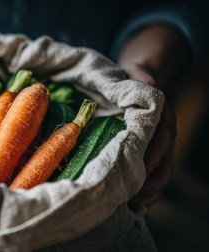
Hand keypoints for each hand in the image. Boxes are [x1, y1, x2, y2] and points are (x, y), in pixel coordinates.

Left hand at [117, 24, 186, 209]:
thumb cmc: (133, 79)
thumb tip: (146, 83)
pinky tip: (136, 203)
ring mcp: (161, 145)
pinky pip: (155, 174)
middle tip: (134, 197)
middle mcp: (165, 133)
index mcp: (161, 117)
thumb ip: (140, 79)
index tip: (144, 168)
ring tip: (134, 206)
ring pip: (162, 172)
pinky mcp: (154, 153)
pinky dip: (148, 190)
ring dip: (150, 191)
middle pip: (165, 161)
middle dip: (151, 181)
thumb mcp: (135, 75)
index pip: (162, 138)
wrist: (142, 81)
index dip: (154, 153)